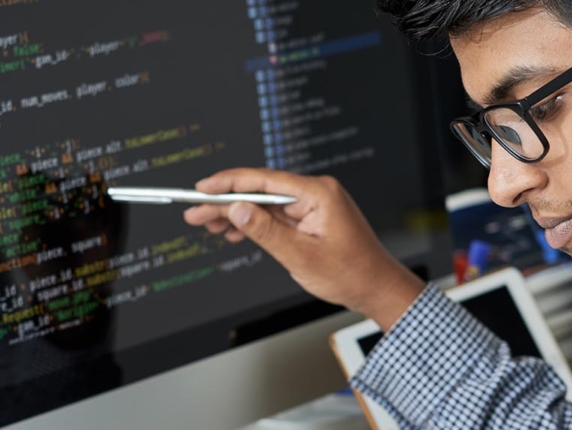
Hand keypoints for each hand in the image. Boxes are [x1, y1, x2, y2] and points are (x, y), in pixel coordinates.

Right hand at [183, 168, 423, 330]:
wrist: (376, 288)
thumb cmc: (350, 274)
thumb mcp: (301, 256)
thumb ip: (266, 231)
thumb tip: (237, 210)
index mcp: (318, 193)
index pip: (264, 180)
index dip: (229, 183)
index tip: (202, 188)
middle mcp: (316, 192)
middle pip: (260, 191)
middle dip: (226, 202)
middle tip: (195, 212)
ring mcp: (314, 204)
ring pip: (265, 204)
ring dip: (236, 215)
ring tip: (207, 225)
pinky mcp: (311, 217)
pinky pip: (276, 215)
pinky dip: (255, 224)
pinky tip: (234, 233)